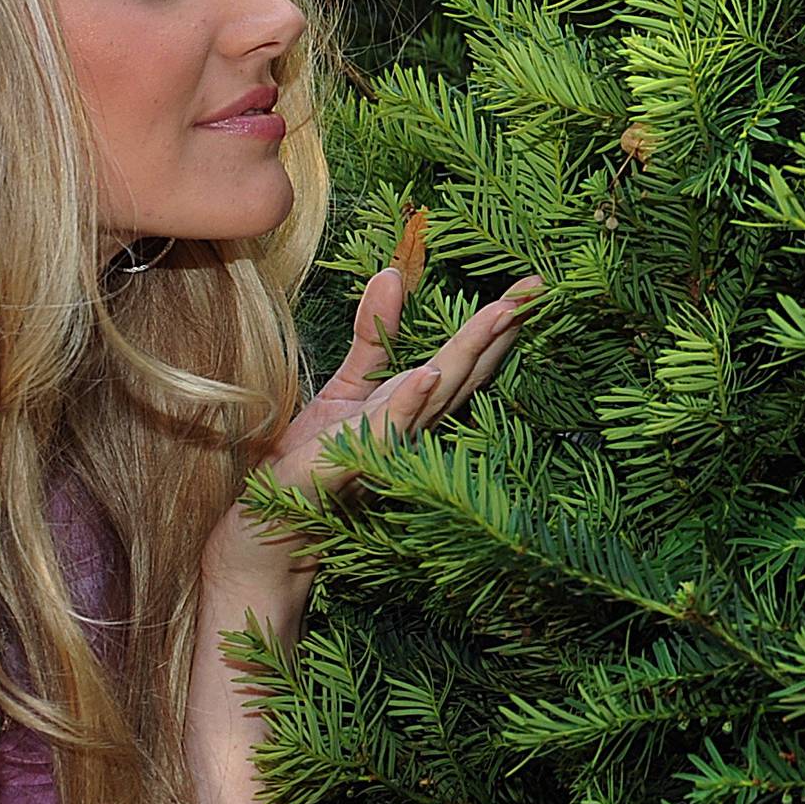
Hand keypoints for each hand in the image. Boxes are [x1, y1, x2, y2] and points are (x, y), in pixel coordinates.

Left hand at [202, 265, 545, 596]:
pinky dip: (410, 401)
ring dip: (468, 354)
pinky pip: (386, 428)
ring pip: (437, 394)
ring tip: (500, 314)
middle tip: (536, 289)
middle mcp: (409, 427)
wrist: (268, 531)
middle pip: (462, 371)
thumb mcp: (344, 388)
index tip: (533, 284)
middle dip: (499, 330)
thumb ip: (374, 336)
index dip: (496, 321)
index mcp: (411, 406)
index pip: (461, 359)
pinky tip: (427, 375)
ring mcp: (385, 446)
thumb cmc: (309, 465)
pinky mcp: (351, 461)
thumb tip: (393, 273)